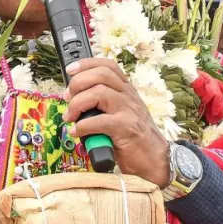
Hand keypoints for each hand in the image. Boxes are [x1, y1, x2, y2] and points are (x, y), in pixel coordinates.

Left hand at [62, 58, 171, 186]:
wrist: (155, 159)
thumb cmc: (133, 138)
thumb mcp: (121, 113)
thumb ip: (104, 103)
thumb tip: (75, 99)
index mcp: (126, 90)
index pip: (107, 66)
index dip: (86, 64)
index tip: (70, 70)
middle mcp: (128, 96)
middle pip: (100, 75)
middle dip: (77, 83)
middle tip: (67, 99)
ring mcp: (128, 110)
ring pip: (98, 93)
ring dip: (77, 104)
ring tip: (70, 117)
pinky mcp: (126, 128)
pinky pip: (98, 121)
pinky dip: (82, 126)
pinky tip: (76, 132)